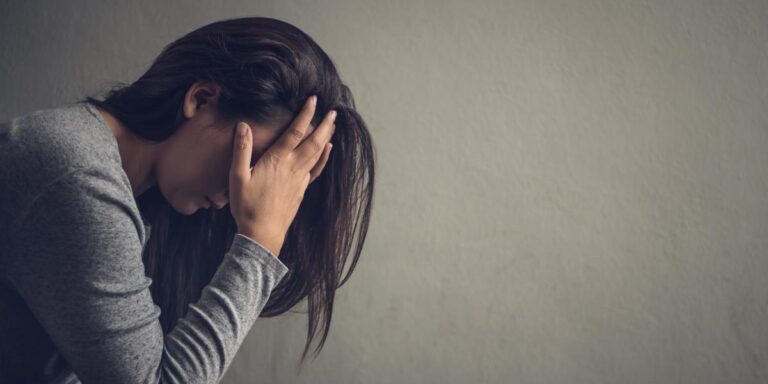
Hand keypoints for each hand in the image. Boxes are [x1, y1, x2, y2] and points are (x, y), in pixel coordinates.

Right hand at [228, 95, 335, 256]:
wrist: (262, 234)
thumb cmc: (247, 206)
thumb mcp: (238, 177)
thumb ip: (241, 150)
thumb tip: (243, 125)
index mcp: (277, 161)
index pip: (295, 131)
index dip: (305, 114)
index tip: (313, 100)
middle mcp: (292, 167)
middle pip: (313, 141)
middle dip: (324, 124)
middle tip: (333, 111)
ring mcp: (299, 179)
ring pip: (317, 154)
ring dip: (326, 137)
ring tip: (333, 125)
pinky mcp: (300, 190)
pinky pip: (316, 169)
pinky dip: (323, 158)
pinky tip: (327, 150)